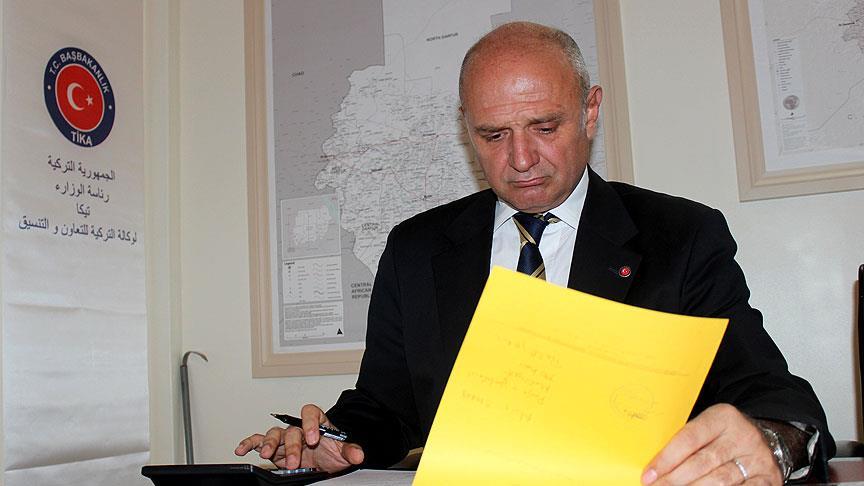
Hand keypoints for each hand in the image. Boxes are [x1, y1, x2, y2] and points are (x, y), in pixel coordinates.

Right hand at [234, 404, 363, 472]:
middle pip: (291, 430)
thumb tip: (359, 454)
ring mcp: (285, 438)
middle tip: (296, 461)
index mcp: (316, 422)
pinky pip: (258, 441)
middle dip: (293, 446)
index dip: (310, 423)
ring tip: (266, 454)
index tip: (313, 437)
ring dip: (269, 444)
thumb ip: (350, 450)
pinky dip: (249, 443)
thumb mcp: (343, 451)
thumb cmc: (331, 451)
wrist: (324, 462)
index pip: (311, 413)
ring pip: (274, 434)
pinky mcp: (275, 448)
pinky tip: (242, 449)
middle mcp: (298, 428)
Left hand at [642, 403, 780, 484]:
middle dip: (675, 480)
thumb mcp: (708, 428)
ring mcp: (757, 458)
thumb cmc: (726, 436)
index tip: (649, 475)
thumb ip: (686, 442)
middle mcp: (742, 436)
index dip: (666, 459)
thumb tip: (656, 467)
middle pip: (702, 462)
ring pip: (720, 481)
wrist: (767, 441)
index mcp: (722, 417)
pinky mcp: (768, 478)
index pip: (689, 438)